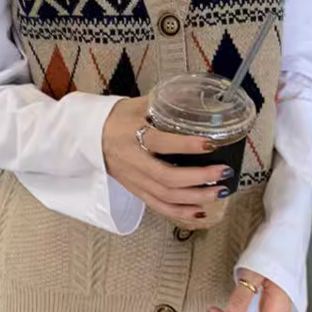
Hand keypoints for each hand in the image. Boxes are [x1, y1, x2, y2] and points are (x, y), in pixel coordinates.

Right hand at [102, 97, 232, 222]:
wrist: (88, 136)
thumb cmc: (117, 118)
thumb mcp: (137, 104)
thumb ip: (164, 103)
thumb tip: (197, 98)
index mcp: (132, 135)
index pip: (162, 143)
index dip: (187, 145)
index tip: (211, 144)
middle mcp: (133, 161)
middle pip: (167, 177)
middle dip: (199, 178)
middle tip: (224, 172)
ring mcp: (134, 180)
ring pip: (165, 196)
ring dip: (195, 197)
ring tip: (220, 192)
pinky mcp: (135, 190)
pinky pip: (158, 207)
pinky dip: (180, 213)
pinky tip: (200, 212)